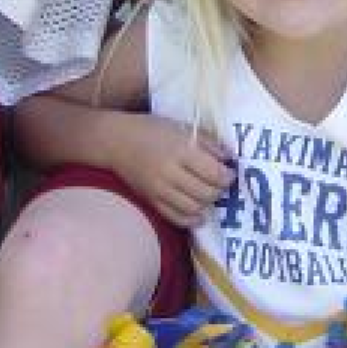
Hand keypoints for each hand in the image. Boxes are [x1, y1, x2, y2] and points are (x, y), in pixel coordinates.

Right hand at [109, 115, 234, 224]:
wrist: (116, 141)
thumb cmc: (152, 130)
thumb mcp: (182, 128)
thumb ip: (208, 143)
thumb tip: (228, 158)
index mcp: (180, 150)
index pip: (213, 172)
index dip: (228, 176)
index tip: (230, 173)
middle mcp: (170, 172)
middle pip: (206, 193)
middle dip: (220, 190)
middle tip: (222, 184)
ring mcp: (159, 190)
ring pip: (193, 208)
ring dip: (207, 204)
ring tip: (210, 195)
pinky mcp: (151, 201)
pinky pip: (175, 217)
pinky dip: (191, 219)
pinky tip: (199, 213)